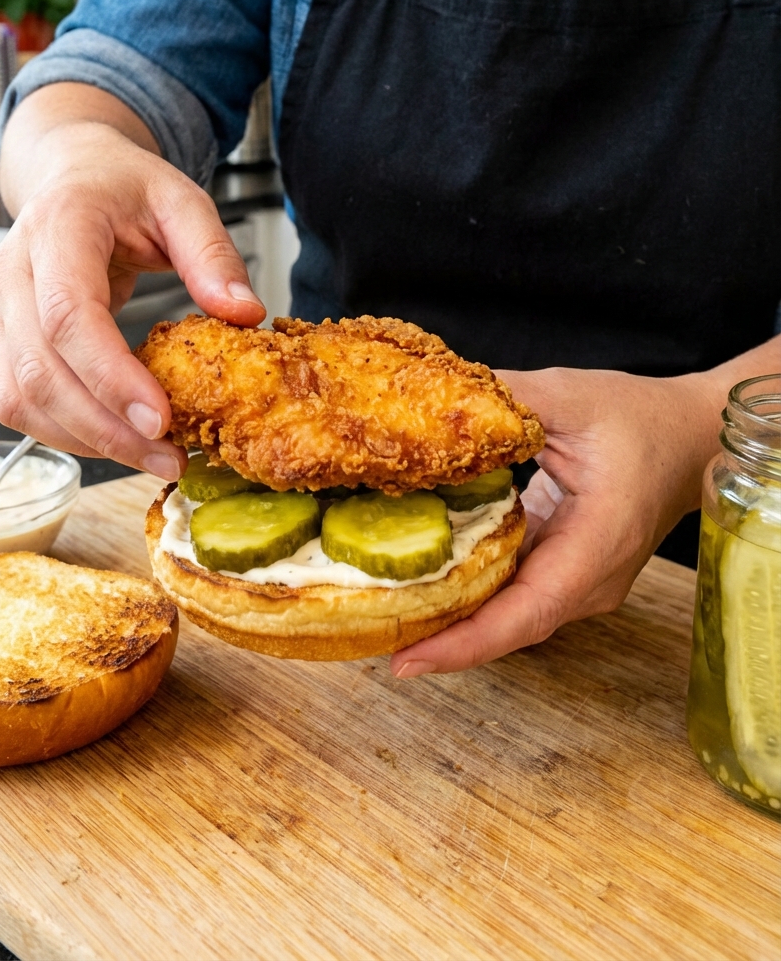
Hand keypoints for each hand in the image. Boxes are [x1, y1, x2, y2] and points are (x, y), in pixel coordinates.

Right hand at [0, 115, 264, 476]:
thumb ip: (213, 254)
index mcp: (59, 226)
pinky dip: (64, 431)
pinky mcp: (4, 338)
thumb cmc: (124, 186)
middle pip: (42, 368)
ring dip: (85, 439)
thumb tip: (244, 313)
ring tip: (152, 457)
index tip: (161, 418)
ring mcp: (0, 308)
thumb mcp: (182, 199)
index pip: (69, 314)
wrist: (72, 173)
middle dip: (106, 426)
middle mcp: (15, 270)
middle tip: (169, 456)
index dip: (111, 375)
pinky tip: (116, 441)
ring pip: (23, 395)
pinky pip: (18, 400)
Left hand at [390, 364, 722, 676]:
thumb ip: (503, 399)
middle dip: (441, 639)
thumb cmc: (640, 417)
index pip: (528, 613)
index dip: (467, 642)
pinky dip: (469, 592)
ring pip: (509, 615)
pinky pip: (513, 592)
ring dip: (451, 620)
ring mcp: (580, 582)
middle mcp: (590, 580)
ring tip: (380, 618)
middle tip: (367, 637)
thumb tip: (431, 400)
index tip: (408, 660)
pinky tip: (420, 581)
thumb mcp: (570, 396)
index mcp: (597, 544)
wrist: (690, 437)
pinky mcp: (566, 570)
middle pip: (509, 626)